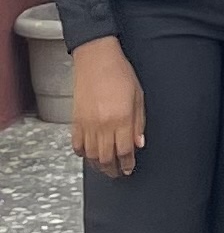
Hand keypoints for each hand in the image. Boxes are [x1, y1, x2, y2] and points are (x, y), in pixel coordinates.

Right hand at [70, 38, 143, 178]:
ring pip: (91, 155)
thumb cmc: (120, 73)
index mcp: (122, 119)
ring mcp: (87, 124)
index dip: (128, 163)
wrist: (97, 59)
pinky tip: (88, 155)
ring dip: (98, 165)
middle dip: (113, 169)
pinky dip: (82, 153)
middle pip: (107, 157)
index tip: (129, 169)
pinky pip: (77, 145)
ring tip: (105, 167)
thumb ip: (139, 122)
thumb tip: (139, 143)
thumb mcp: (138, 96)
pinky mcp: (75, 121)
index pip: (126, 151)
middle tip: (118, 173)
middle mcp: (103, 124)